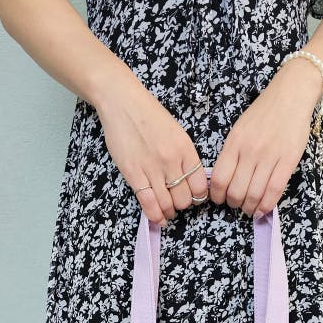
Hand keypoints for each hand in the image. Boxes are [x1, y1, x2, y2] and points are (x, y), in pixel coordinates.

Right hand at [95, 77, 208, 224]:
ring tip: (166, 211)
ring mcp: (152, 168)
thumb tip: (191, 181)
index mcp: (186, 149)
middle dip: (182, 205)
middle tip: (176, 202)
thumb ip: (185, 157)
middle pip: (184, 199)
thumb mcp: (177, 133)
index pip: (200, 186)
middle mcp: (172, 160)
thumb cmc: (150, 116)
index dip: (197, 197)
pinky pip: (148, 202)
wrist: (122, 103)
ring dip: (168, 212)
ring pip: (167, 204)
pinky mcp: (134, 173)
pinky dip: (154, 215)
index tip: (192, 197)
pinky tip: (158, 219)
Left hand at [209, 58, 322, 216]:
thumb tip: (224, 181)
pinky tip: (262, 210)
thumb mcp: (239, 129)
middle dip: (234, 203)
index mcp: (234, 142)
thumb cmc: (263, 113)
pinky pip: (274, 190)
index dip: (217, 195)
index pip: (219, 178)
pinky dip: (266, 205)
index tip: (220, 199)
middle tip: (236, 204)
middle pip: (236, 190)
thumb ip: (232, 153)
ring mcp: (270, 156)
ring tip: (249, 209)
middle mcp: (250, 150)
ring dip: (249, 208)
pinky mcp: (288, 160)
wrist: (291, 95)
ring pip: (254, 194)